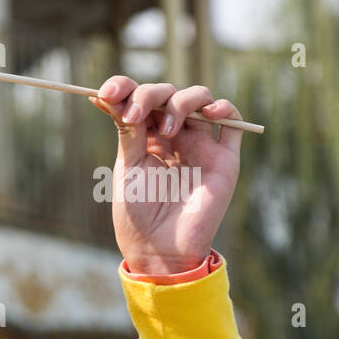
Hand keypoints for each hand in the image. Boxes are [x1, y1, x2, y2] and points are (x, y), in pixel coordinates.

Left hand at [89, 76, 242, 274]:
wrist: (160, 251)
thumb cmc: (138, 215)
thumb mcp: (128, 168)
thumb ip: (128, 132)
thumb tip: (105, 95)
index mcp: (145, 137)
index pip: (139, 98)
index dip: (125, 87)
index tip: (106, 92)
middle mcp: (173, 135)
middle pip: (167, 93)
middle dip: (149, 96)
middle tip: (134, 116)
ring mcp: (199, 144)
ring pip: (199, 99)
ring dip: (181, 102)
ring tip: (168, 129)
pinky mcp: (223, 158)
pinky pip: (233, 123)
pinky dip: (225, 109)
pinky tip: (209, 113)